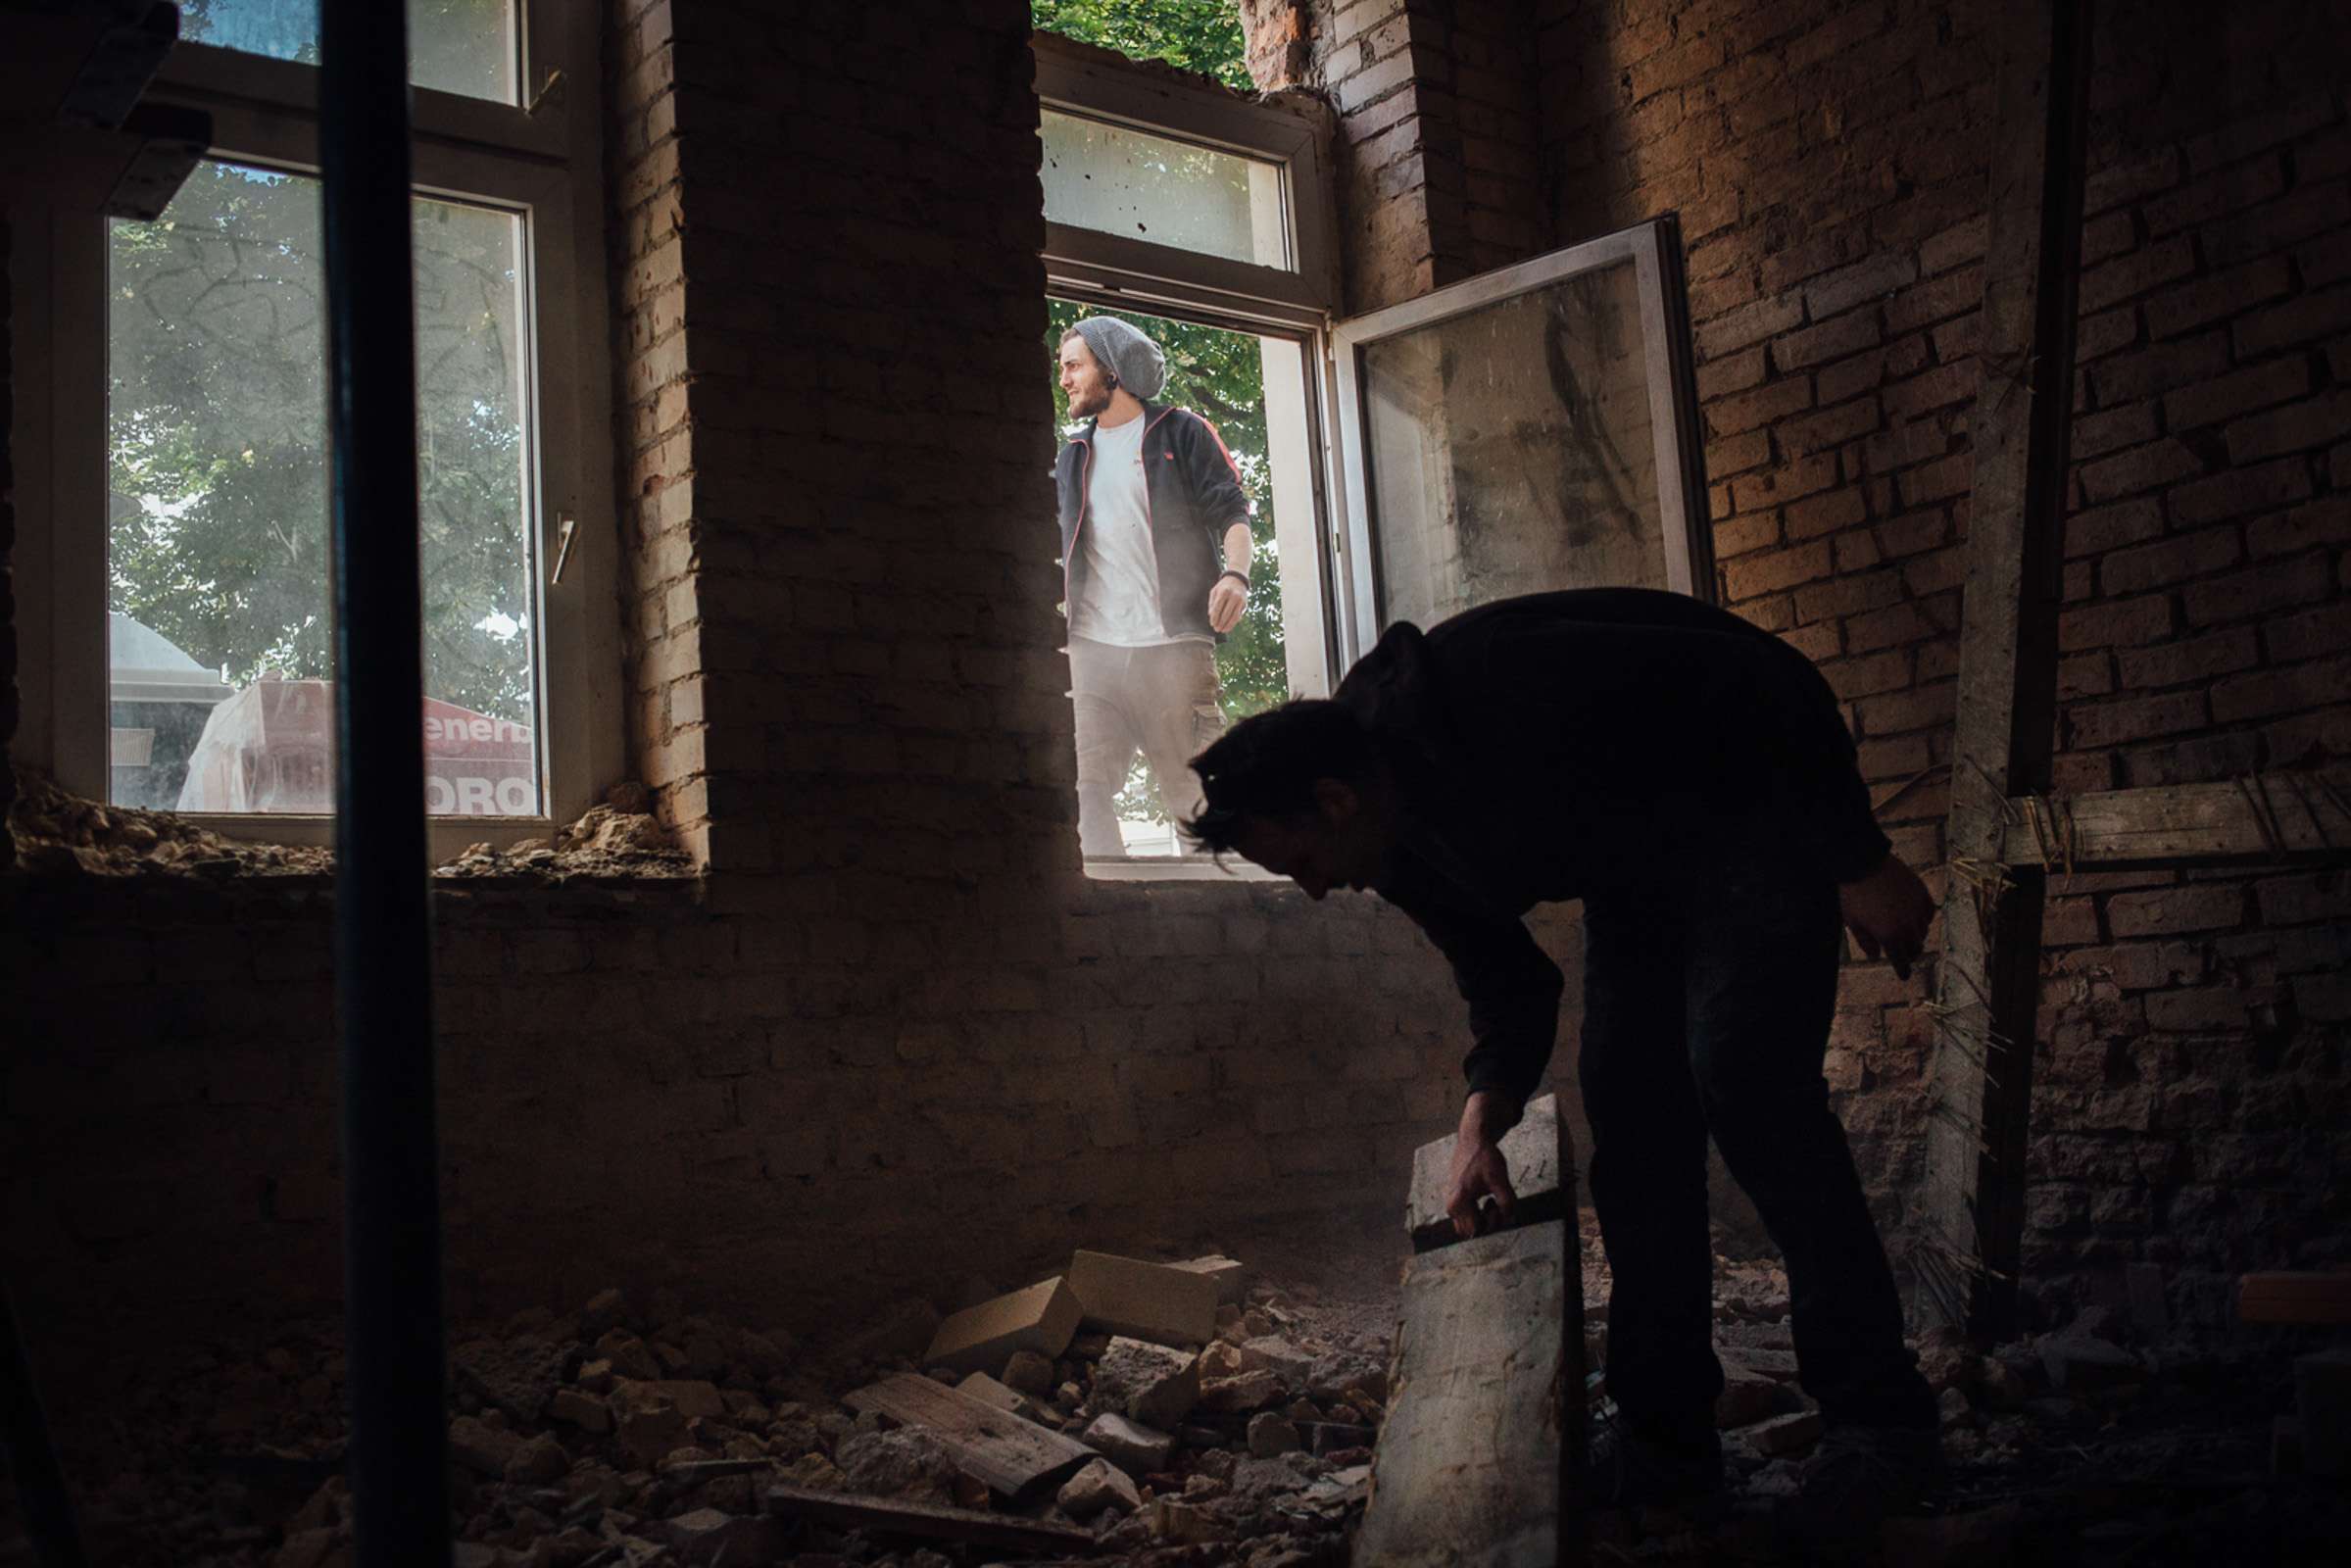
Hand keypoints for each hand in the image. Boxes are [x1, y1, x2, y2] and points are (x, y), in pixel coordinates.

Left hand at [1207, 574, 1247, 632]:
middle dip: (1220, 623)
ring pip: (1233, 617)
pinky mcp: (1244, 604)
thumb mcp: (1215, 591)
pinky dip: (1233, 623)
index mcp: (1224, 592)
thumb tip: (1211, 615)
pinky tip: (1228, 627)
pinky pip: (1238, 616)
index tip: (1212, 624)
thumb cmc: (1223, 586)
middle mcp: (1234, 596)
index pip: (1218, 608)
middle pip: (1226, 614)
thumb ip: (1212, 603)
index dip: (1214, 617)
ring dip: (1227, 626)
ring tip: (1222, 630)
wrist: (1237, 579)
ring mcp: (1240, 601)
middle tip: (1216, 629)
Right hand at [1445, 1091, 1519, 1237]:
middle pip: (1472, 1231)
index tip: (1500, 1208)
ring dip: (1485, 1220)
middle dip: (1489, 1223)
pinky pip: (1469, 1218)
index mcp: (1458, 1203)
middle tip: (1497, 1204)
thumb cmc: (1484, 1158)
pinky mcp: (1457, 1202)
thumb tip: (1511, 1220)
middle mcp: (1452, 1207)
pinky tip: (1489, 1200)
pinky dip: (1481, 1214)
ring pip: (1470, 1226)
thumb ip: (1507, 1201)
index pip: (1477, 1230)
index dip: (1494, 1224)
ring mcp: (1453, 1205)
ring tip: (1493, 1202)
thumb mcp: (1499, 1178)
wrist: (1473, 1140)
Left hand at [1839, 851, 1935, 979]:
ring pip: (1923, 932)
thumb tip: (1875, 957)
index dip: (1903, 971)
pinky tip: (1910, 914)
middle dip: (1907, 953)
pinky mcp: (1924, 896)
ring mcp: (1918, 910)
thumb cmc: (1854, 894)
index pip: (1901, 962)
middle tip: (1900, 951)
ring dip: (1913, 934)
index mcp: (1889, 936)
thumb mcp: (1854, 922)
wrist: (1864, 863)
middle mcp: (1908, 926)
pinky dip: (1921, 918)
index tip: (1904, 976)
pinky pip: (1928, 914)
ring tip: (1901, 928)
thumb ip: (1866, 943)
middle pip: (1916, 949)